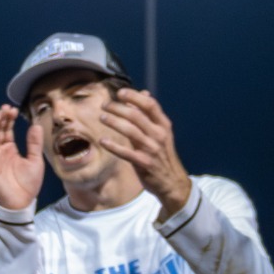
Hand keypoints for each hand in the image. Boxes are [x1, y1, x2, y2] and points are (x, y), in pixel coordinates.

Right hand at [0, 104, 44, 211]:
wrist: (22, 203)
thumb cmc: (28, 184)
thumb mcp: (35, 160)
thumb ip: (34, 143)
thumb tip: (35, 125)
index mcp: (10, 150)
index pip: (7, 130)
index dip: (8, 120)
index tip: (12, 109)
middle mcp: (0, 152)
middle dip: (0, 119)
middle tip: (4, 108)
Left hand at [98, 89, 190, 216]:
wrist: (172, 182)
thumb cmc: (162, 155)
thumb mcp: (160, 133)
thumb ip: (149, 116)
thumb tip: (141, 96)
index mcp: (163, 125)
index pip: (150, 105)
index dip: (134, 96)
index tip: (120, 92)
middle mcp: (158, 134)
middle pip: (136, 115)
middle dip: (118, 108)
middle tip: (105, 105)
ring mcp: (151, 149)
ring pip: (130, 130)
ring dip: (114, 122)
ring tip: (102, 117)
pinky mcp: (144, 163)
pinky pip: (126, 152)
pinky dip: (113, 146)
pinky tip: (102, 141)